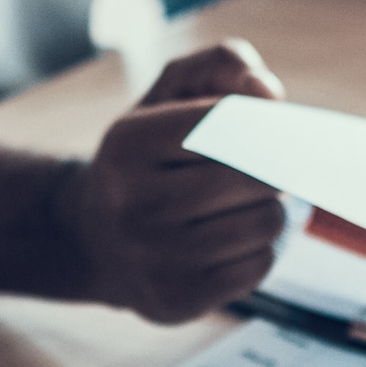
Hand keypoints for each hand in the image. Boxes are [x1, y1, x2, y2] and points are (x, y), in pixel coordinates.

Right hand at [51, 40, 291, 321]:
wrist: (95, 239)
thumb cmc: (149, 157)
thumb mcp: (169, 95)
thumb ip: (221, 65)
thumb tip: (266, 93)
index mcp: (128, 143)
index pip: (230, 122)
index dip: (261, 123)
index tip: (267, 128)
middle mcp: (132, 204)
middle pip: (259, 176)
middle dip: (270, 170)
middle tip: (255, 170)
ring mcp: (152, 258)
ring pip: (268, 223)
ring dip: (269, 211)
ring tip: (241, 206)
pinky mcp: (176, 301)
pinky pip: (260, 266)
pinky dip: (259, 250)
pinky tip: (230, 241)